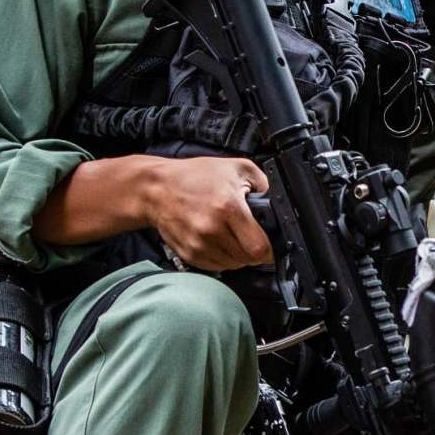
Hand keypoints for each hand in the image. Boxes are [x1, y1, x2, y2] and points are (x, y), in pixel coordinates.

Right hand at [142, 157, 273, 271]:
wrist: (157, 188)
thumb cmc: (194, 176)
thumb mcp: (236, 167)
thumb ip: (263, 184)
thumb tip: (278, 203)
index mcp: (228, 208)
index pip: (259, 248)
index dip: (268, 249)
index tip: (268, 244)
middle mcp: (212, 229)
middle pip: (248, 259)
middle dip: (253, 250)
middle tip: (248, 235)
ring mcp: (199, 245)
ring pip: (233, 265)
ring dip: (237, 255)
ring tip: (230, 234)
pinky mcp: (189, 255)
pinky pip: (217, 267)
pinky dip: (222, 258)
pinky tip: (217, 240)